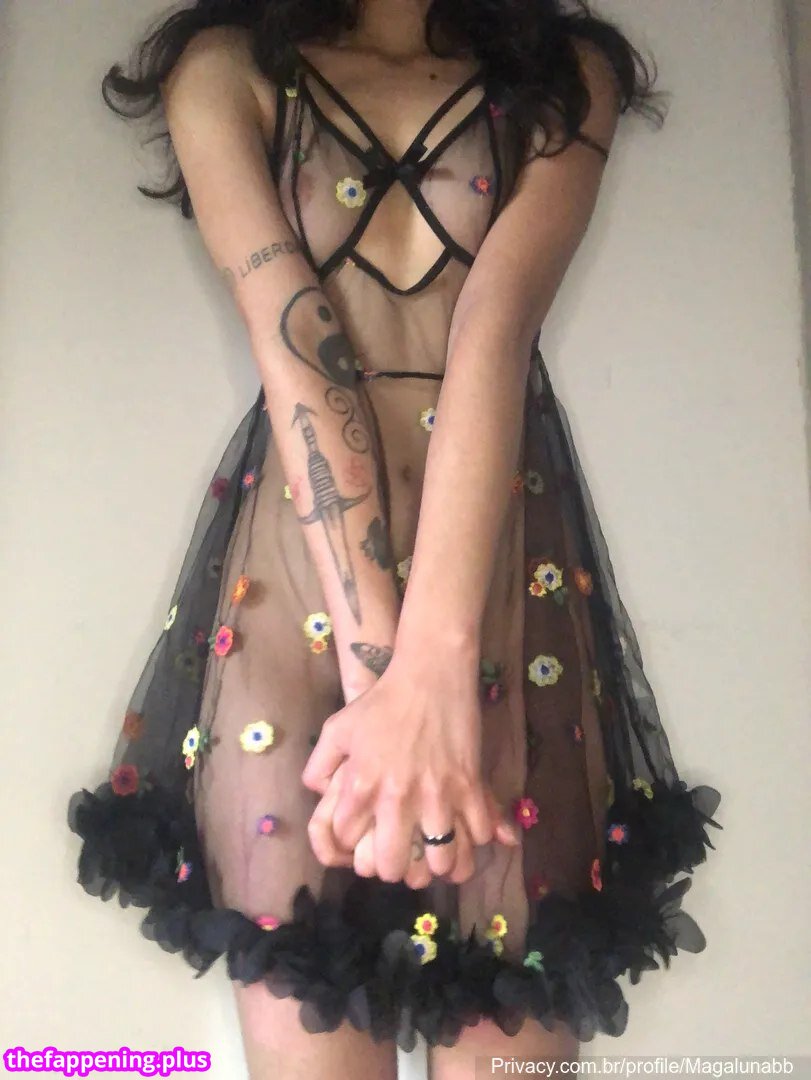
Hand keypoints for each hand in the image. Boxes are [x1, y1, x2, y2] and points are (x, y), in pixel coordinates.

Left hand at [302, 645, 518, 881]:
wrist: (430, 673)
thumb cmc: (382, 700)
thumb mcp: (337, 728)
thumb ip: (319, 765)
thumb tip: (318, 794)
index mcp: (361, 786)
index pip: (346, 844)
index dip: (351, 847)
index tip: (362, 838)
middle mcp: (396, 798)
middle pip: (392, 867)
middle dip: (393, 867)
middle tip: (400, 853)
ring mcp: (436, 795)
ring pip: (439, 862)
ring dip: (436, 863)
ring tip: (435, 853)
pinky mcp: (469, 787)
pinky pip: (476, 836)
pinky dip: (472, 842)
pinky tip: (464, 833)